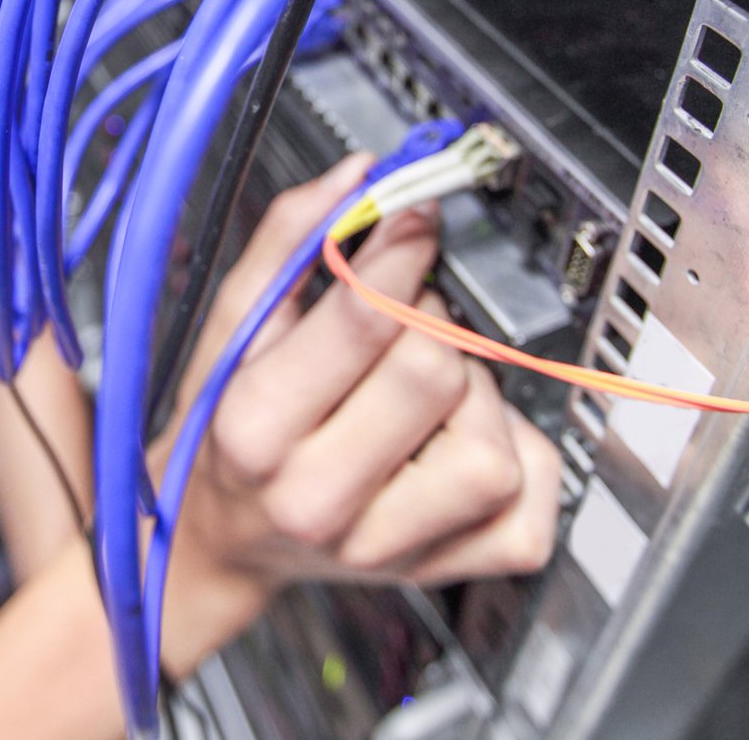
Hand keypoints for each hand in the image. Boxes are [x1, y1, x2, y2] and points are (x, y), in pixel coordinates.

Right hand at [161, 155, 559, 618]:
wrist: (219, 538)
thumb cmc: (225, 427)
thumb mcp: (232, 325)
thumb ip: (288, 241)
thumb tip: (359, 177)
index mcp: (257, 430)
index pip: (367, 319)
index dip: (404, 247)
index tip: (413, 216)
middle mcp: (319, 499)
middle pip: (435, 371)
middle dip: (428, 320)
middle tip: (403, 316)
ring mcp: (386, 547)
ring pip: (490, 442)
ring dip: (471, 393)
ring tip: (423, 389)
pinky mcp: (442, 570)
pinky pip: (529, 498)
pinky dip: (516, 454)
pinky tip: (459, 438)